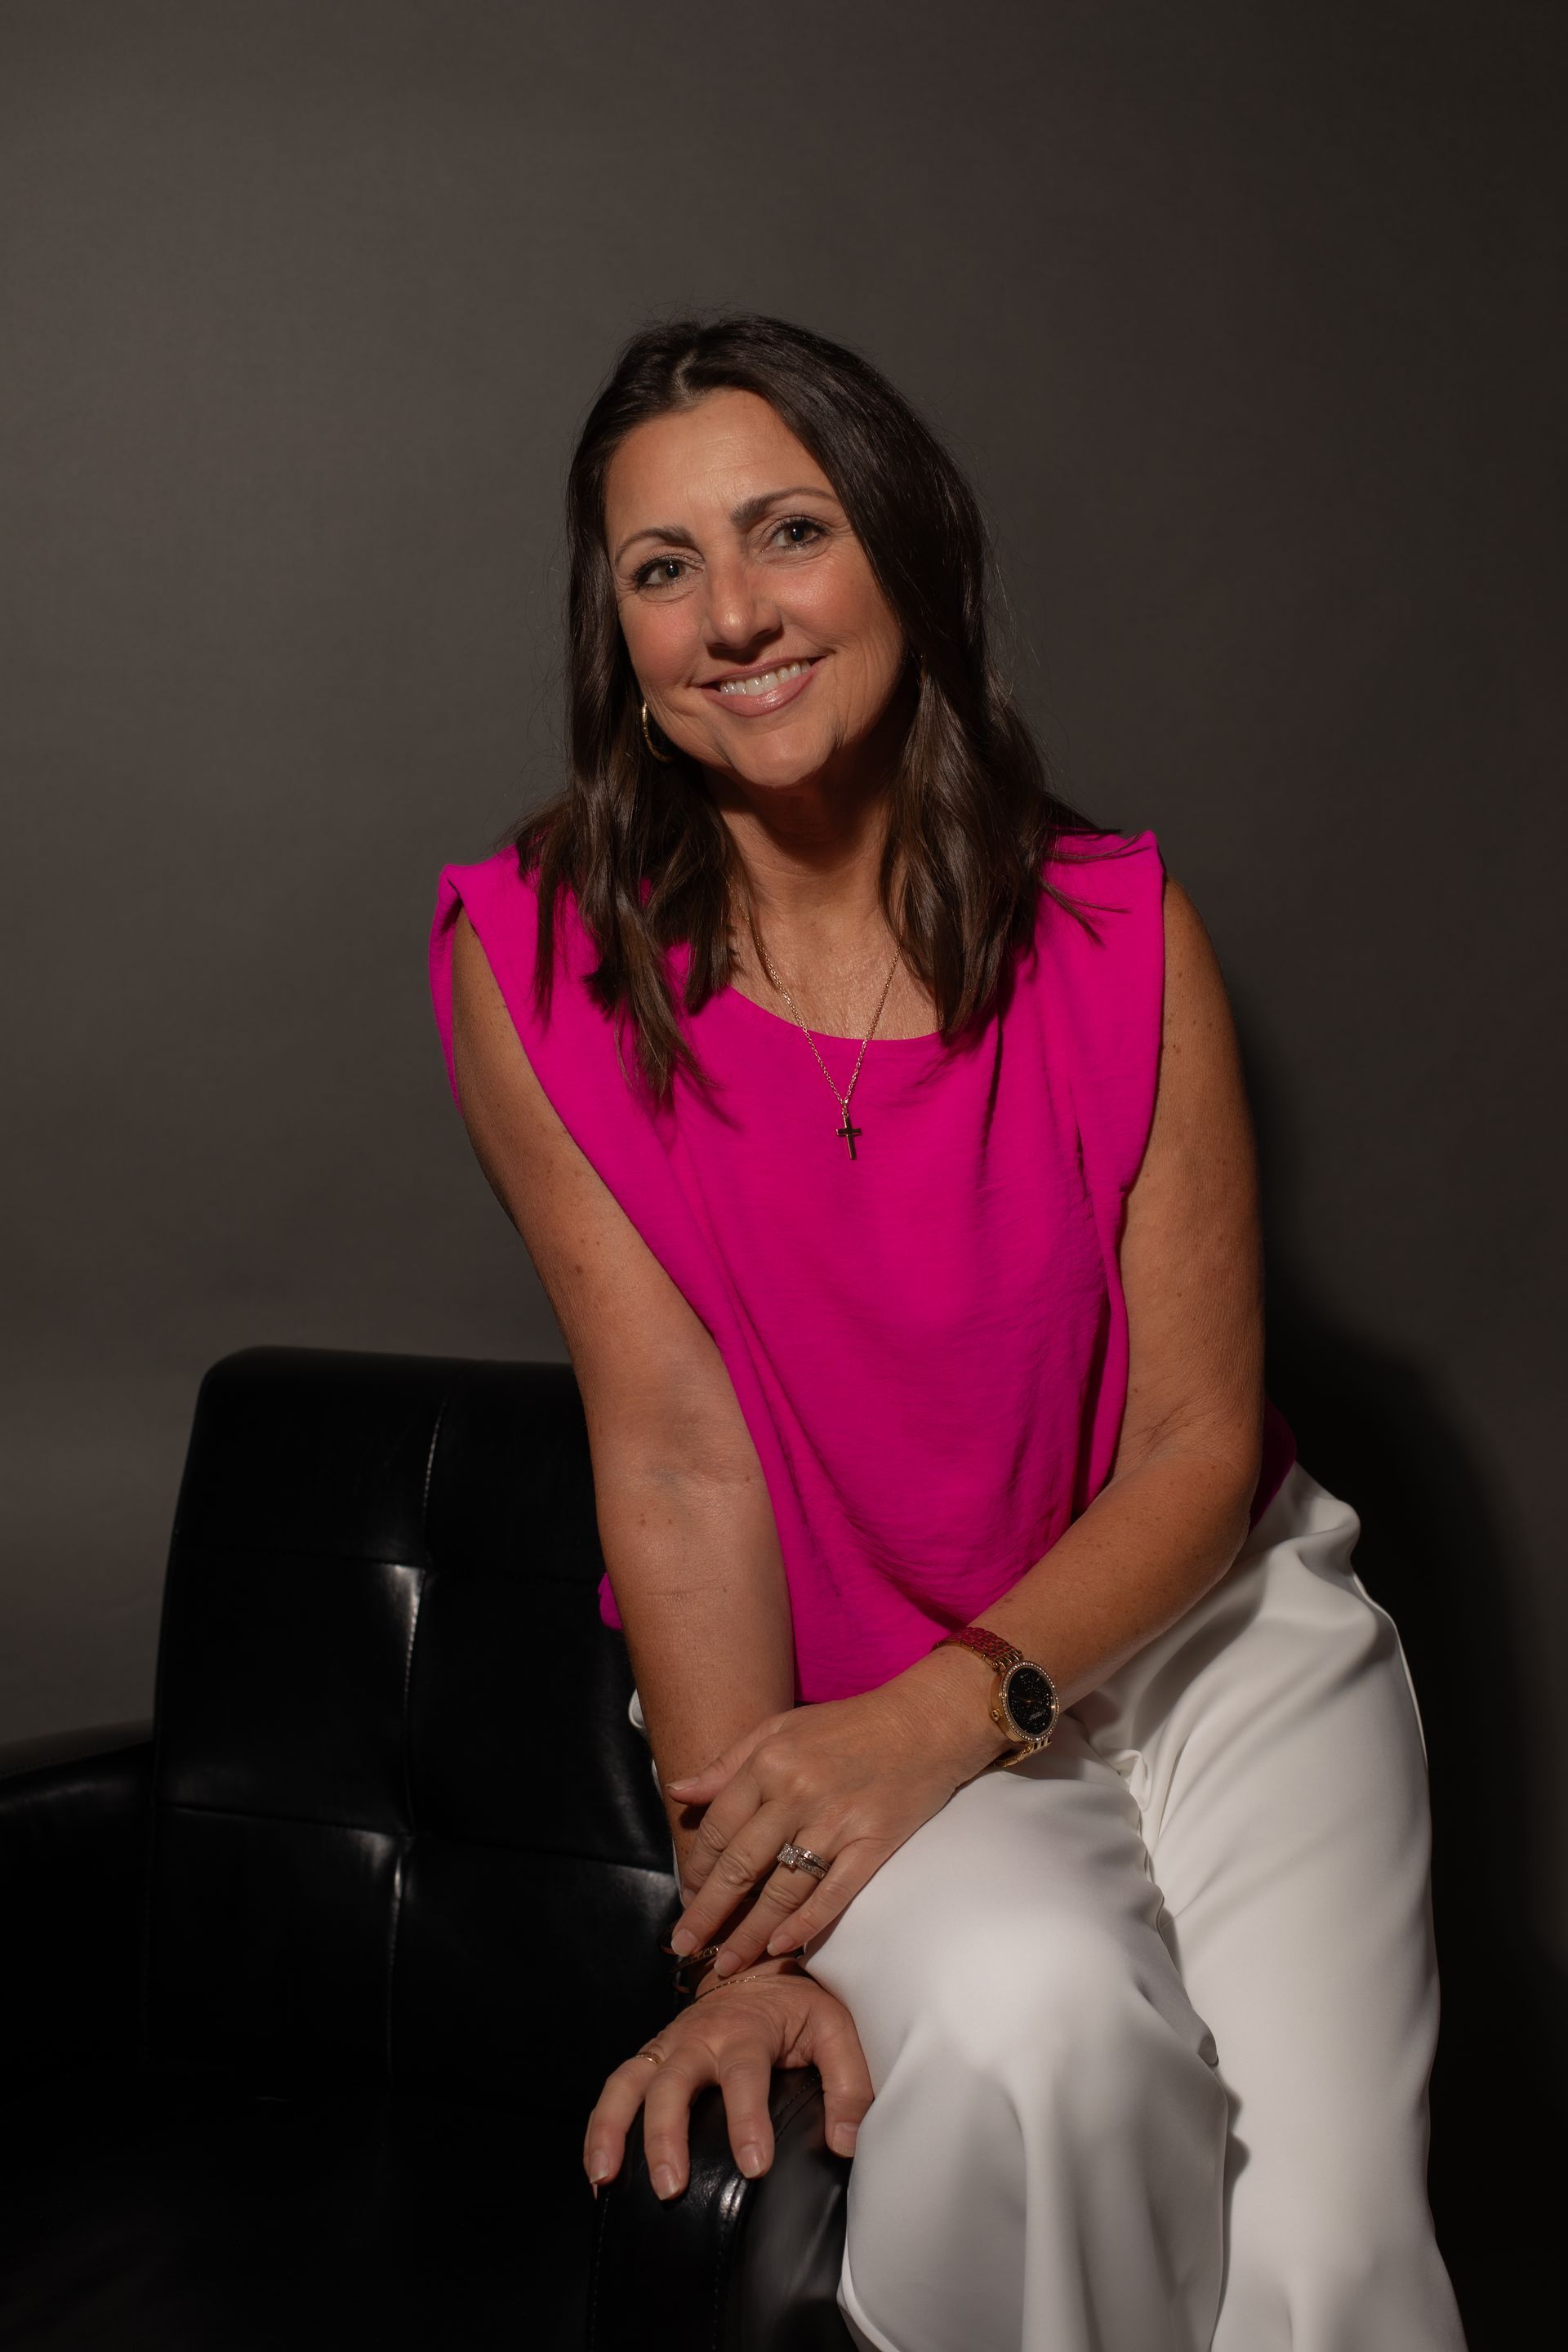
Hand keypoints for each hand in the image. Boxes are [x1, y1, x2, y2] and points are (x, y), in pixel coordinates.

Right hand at [582, 1961, 872, 2198]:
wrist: (754, 1960)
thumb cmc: (797, 2003)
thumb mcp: (834, 2029)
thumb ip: (849, 2085)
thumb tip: (848, 2143)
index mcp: (747, 2030)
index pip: (745, 2076)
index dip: (748, 2120)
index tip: (754, 2165)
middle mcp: (699, 2038)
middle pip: (673, 2082)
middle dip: (667, 2134)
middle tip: (671, 2186)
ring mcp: (668, 2047)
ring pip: (629, 2083)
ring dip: (613, 2129)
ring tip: (606, 2178)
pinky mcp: (651, 2058)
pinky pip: (615, 2090)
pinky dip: (599, 2127)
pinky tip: (599, 2172)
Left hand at [663, 1654, 1006, 1976]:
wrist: (924, 1722)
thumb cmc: (846, 1725)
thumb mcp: (779, 1729)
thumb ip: (728, 1763)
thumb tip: (678, 1792)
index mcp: (769, 1763)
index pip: (720, 1828)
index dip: (697, 1868)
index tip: (684, 1898)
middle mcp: (797, 1793)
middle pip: (741, 1865)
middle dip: (708, 1912)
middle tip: (685, 1945)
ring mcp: (837, 1822)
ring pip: (782, 1890)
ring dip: (750, 1932)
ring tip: (726, 1963)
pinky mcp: (873, 1844)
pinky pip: (833, 1894)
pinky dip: (805, 1924)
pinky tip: (780, 1948)